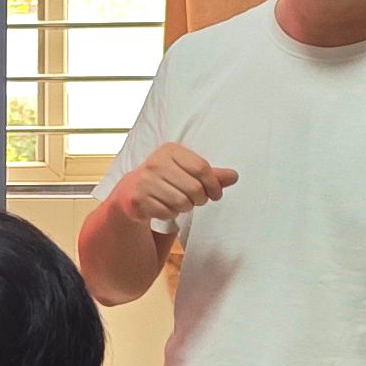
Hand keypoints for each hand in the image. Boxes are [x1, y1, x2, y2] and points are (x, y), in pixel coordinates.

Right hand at [110, 143, 237, 227]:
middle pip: (194, 188)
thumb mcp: (186, 171)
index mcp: (170, 150)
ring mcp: (144, 181)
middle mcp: (155, 162)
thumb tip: (234, 176)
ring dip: (186, 207)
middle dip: (200, 199)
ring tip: (180, 202)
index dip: (214, 185)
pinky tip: (165, 207)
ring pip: (182, 202)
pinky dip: (171, 214)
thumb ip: (211, 174)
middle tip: (196, 200)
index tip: (216, 194)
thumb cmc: (165, 179)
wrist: (130, 192)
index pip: (202, 168)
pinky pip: (167, 212)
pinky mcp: (138, 199)